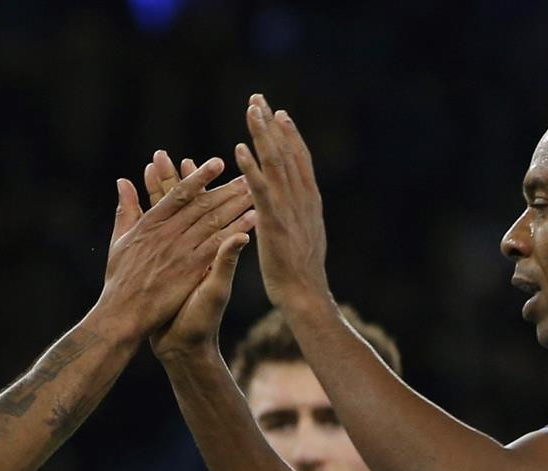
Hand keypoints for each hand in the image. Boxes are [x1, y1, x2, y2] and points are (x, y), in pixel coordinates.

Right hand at [100, 157, 254, 340]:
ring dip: (236, 205)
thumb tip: (123, 181)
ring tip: (256, 192)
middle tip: (249, 174)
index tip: (218, 163)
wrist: (122, 316)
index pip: (179, 195)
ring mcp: (180, 252)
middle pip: (203, 205)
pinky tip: (252, 221)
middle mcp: (167, 234)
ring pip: (213, 222)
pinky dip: (236, 231)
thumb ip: (126, 211)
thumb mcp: (119, 241)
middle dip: (227, 189)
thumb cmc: (119, 281)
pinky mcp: (190, 271)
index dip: (199, 177)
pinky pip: (218, 246)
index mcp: (151, 224)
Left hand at [236, 93, 332, 312]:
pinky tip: (239, 148)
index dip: (289, 135)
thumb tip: (301, 206)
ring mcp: (289, 208)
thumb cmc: (301, 274)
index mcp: (309, 200)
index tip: (279, 113)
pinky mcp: (273, 221)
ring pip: (275, 162)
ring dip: (262, 134)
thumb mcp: (305, 236)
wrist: (305, 295)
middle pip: (287, 151)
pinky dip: (251, 167)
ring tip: (251, 109)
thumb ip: (301, 216)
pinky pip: (260, 189)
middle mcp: (302, 197)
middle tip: (258, 98)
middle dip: (272, 124)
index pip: (299, 159)